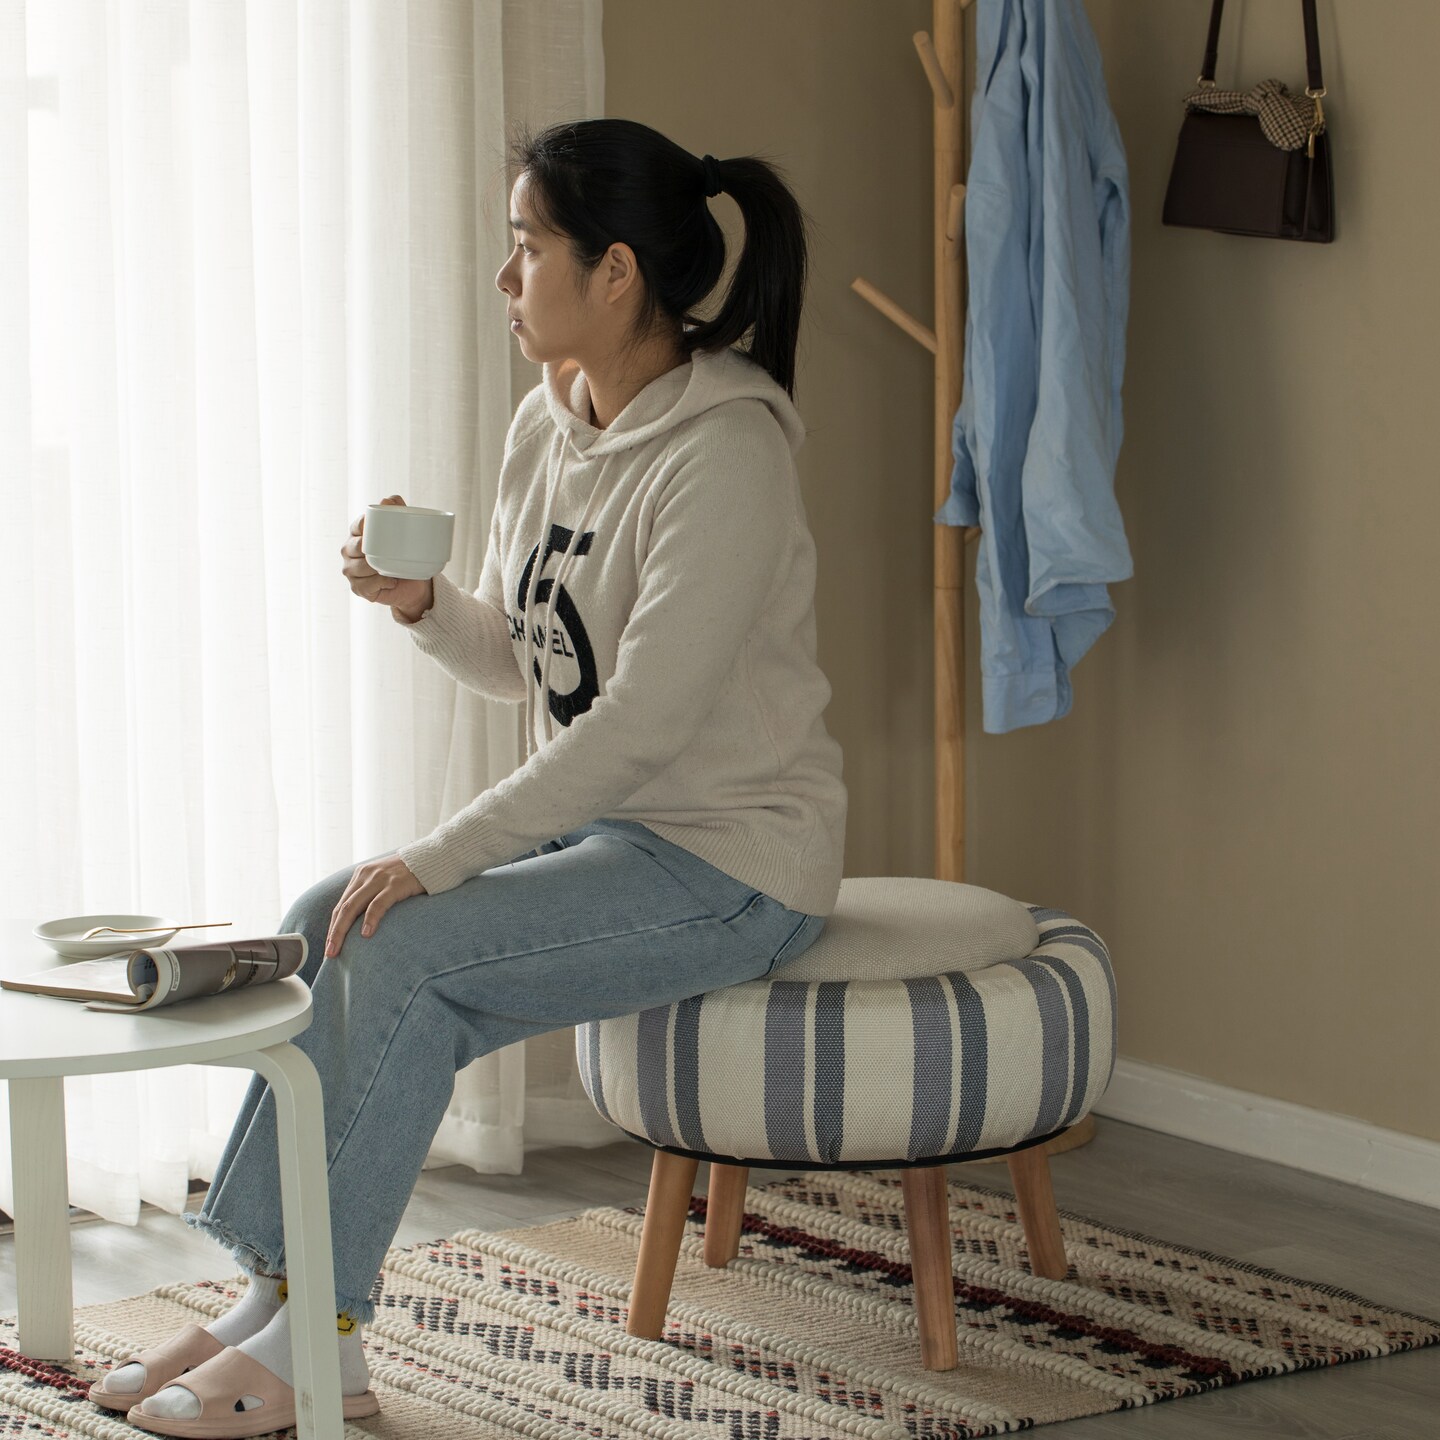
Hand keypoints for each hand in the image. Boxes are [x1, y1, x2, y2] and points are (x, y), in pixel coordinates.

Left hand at [325, 854, 426, 956]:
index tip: (330, 946)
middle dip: (334, 932)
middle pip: (343, 908)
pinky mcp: (395, 884)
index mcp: (361, 875)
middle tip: (329, 953)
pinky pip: (378, 904)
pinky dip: (370, 919)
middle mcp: (365, 876)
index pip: (340, 905)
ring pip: (353, 907)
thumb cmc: (410, 875)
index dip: (333, 927)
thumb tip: (363, 921)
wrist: (433, 858)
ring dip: (342, 930)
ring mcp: (379, 879)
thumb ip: (373, 894)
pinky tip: (366, 934)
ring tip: (337, 949)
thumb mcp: (385, 880)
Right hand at [341, 495, 434, 617]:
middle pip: (354, 547)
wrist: (414, 584)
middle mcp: (349, 550)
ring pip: (358, 567)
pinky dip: (380, 583)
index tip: (379, 526)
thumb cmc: (405, 554)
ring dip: (374, 568)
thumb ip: (399, 511)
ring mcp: (351, 570)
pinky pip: (365, 585)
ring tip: (390, 568)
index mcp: (358, 533)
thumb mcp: (405, 532)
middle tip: (388, 551)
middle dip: (369, 549)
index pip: (358, 525)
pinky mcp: (357, 588)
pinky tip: (391, 581)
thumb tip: (390, 498)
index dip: (366, 525)